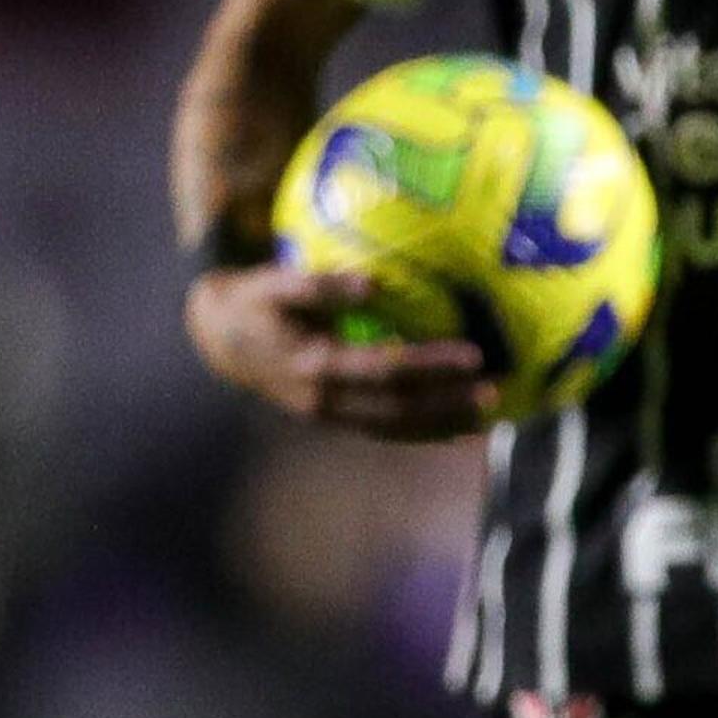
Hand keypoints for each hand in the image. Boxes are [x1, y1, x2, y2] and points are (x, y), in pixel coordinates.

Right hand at [186, 266, 495, 441]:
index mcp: (315, 366)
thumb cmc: (255, 302)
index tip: (474, 354)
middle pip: (398, 408)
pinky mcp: (334, 420)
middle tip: (498, 390)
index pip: (386, 370)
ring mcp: (330, 417)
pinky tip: (461, 429)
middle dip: (449, 404)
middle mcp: (325, 401)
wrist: (219, 340)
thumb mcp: (275, 284)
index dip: (431, 366)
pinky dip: (425, 433)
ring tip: (492, 415)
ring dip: (444, 424)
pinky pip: (385, 431)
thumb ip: (320, 286)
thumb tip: (371, 284)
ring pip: (395, 429)